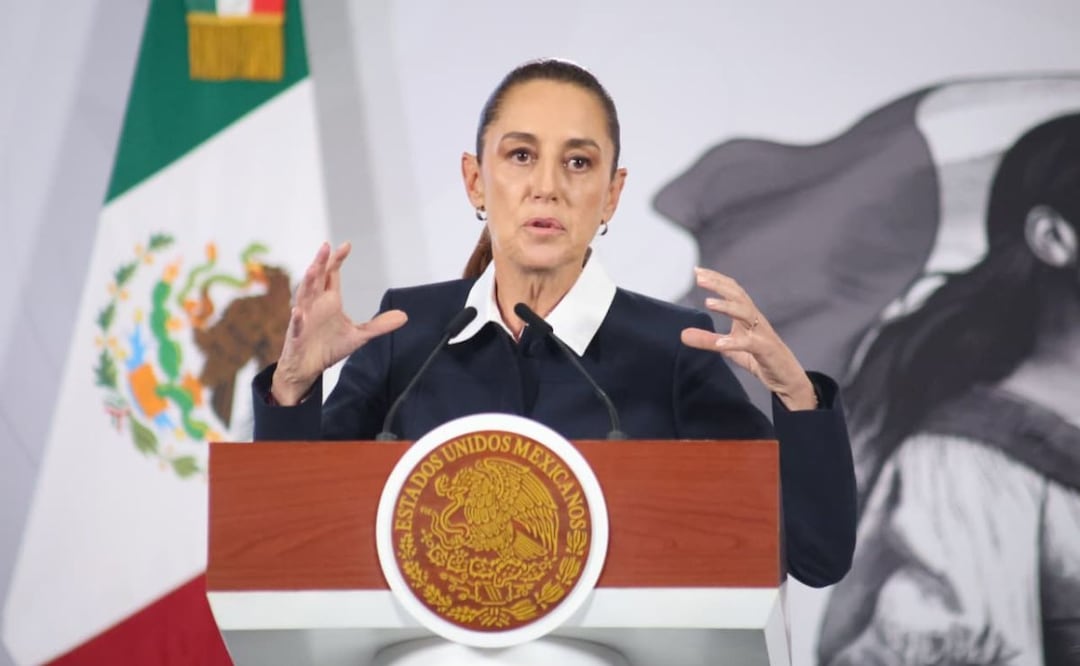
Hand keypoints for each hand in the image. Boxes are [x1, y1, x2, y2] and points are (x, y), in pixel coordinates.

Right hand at [271, 242, 406, 404]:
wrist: (309, 368)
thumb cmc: (329, 347)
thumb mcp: (360, 336)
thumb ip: (380, 325)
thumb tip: (404, 316)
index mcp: (329, 300)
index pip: (332, 275)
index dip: (337, 260)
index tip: (347, 245)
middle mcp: (315, 304)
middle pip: (317, 279)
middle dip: (321, 262)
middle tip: (326, 246)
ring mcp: (304, 318)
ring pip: (303, 296)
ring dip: (307, 282)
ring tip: (313, 268)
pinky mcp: (296, 336)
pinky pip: (296, 326)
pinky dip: (297, 319)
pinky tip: (299, 312)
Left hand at [680, 267, 816, 409]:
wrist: (787, 377)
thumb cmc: (759, 357)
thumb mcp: (729, 348)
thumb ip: (708, 340)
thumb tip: (682, 334)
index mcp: (747, 315)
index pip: (732, 290)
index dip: (716, 279)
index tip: (696, 270)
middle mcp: (755, 319)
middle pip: (738, 295)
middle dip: (719, 284)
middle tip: (698, 277)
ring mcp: (762, 334)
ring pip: (746, 313)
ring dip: (727, 306)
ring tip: (708, 303)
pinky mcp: (766, 350)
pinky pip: (751, 344)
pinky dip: (735, 342)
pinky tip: (720, 344)